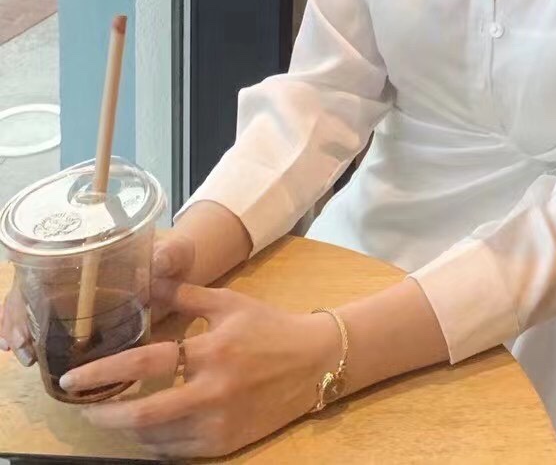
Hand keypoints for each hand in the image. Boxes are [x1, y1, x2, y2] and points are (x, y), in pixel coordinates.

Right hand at [0, 227, 196, 368]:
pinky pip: (47, 325)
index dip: (29, 282)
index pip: (44, 256)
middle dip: (18, 315)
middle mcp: (74, 268)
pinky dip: (32, 338)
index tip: (23, 309)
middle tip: (22, 345)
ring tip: (26, 356)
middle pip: (29, 286)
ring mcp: (73, 292)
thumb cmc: (174, 255)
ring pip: (31, 306)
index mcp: (90, 245)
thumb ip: (169, 254)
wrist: (181, 273)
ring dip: (20, 330)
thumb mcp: (174, 251)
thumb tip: (159, 261)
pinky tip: (29, 358)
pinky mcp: (81, 316)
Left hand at [58, 280, 342, 458]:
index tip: (73, 378)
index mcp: (211, 349)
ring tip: (112, 416)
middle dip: (104, 414)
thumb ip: (186, 295)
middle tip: (83, 409)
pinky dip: (154, 442)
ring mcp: (219, 422)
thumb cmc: (269, 327)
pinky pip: (176, 452)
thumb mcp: (229, 303)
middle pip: (142, 414)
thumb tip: (148, 278)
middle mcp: (213, 390)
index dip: (103, 371)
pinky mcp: (225, 444)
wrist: (313, 362)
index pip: (145, 361)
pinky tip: (146, 429)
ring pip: (155, 438)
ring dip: (127, 430)